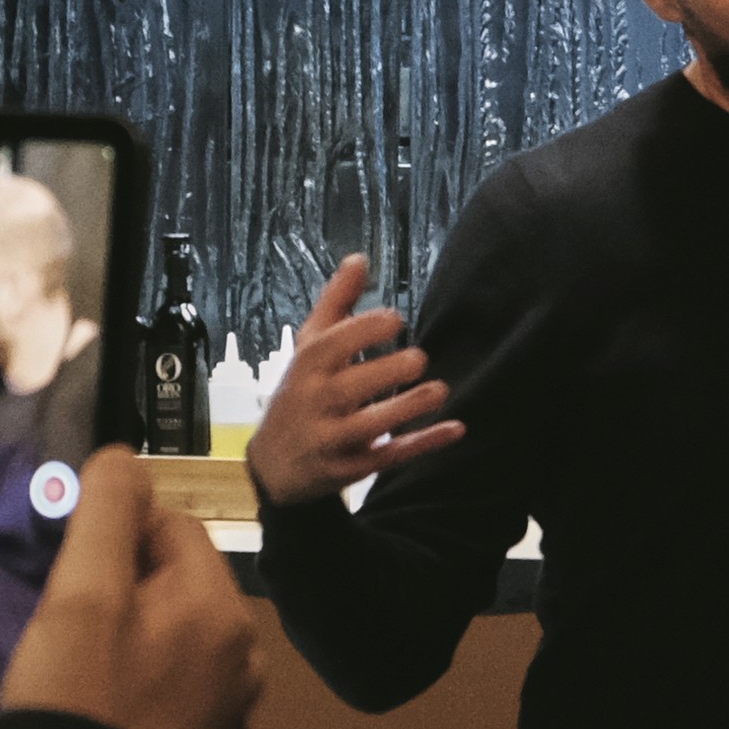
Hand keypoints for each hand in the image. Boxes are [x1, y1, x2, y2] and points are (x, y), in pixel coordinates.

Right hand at [0, 449, 260, 728]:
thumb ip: (106, 511)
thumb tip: (123, 457)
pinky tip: (105, 704)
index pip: (173, 526)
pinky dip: (141, 679)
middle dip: (122, 588)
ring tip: (84, 668)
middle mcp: (243, 654)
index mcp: (221, 608)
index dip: (114, 538)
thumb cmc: (77, 701)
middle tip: (73, 628)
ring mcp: (231, 705)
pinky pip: (176, 681)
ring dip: (130, 634)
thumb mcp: (82, 591)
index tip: (74, 578)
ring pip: (175, 631)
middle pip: (176, 579)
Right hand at [244, 255, 461, 507]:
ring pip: (368, 427)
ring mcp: (330, 440)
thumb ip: (336, 305)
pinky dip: (422, 444)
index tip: (394, 318)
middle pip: (348, 388)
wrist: (273, 466)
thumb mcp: (309, 349)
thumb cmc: (300, 393)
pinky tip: (455, 428)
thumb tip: (359, 259)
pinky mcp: (349, 469)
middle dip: (383, 373)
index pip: (329, 347)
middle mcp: (314, 403)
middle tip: (419, 358)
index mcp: (305, 367)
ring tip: (441, 390)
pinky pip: (388, 457)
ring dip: (405, 409)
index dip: (360, 331)